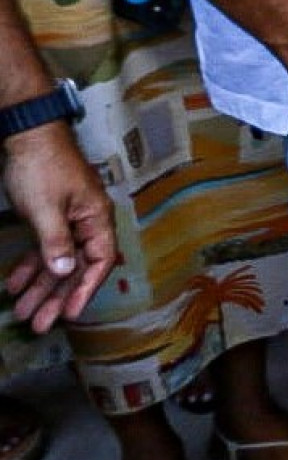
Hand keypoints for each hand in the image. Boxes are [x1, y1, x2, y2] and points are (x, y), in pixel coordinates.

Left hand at [4, 123, 115, 330]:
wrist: (26, 135)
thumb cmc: (43, 167)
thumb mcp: (47, 209)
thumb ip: (57, 243)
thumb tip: (67, 272)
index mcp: (96, 218)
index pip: (100, 261)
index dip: (85, 290)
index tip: (68, 314)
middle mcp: (86, 222)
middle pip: (76, 267)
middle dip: (56, 297)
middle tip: (40, 324)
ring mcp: (68, 220)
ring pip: (57, 261)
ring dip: (40, 287)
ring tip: (22, 311)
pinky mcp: (50, 217)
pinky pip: (43, 249)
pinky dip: (30, 266)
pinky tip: (15, 282)